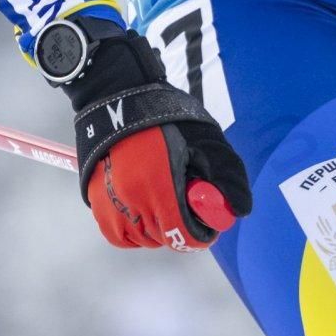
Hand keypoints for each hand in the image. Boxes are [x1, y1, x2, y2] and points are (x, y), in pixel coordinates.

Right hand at [59, 22, 252, 249]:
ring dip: (158, 229)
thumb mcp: (205, 140)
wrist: (118, 96)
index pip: (183, 233)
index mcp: (160, 183)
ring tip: (165, 200)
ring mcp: (110, 202)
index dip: (201, 232)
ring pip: (142, 239)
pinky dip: (134, 231)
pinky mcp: (96, 201)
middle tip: (186, 200)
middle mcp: (131, 199)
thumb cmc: (166, 116)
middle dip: (181, 226)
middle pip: (164, 237)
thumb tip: (239, 211)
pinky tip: (145, 211)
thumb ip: (226, 177)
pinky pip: (119, 235)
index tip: (207, 221)